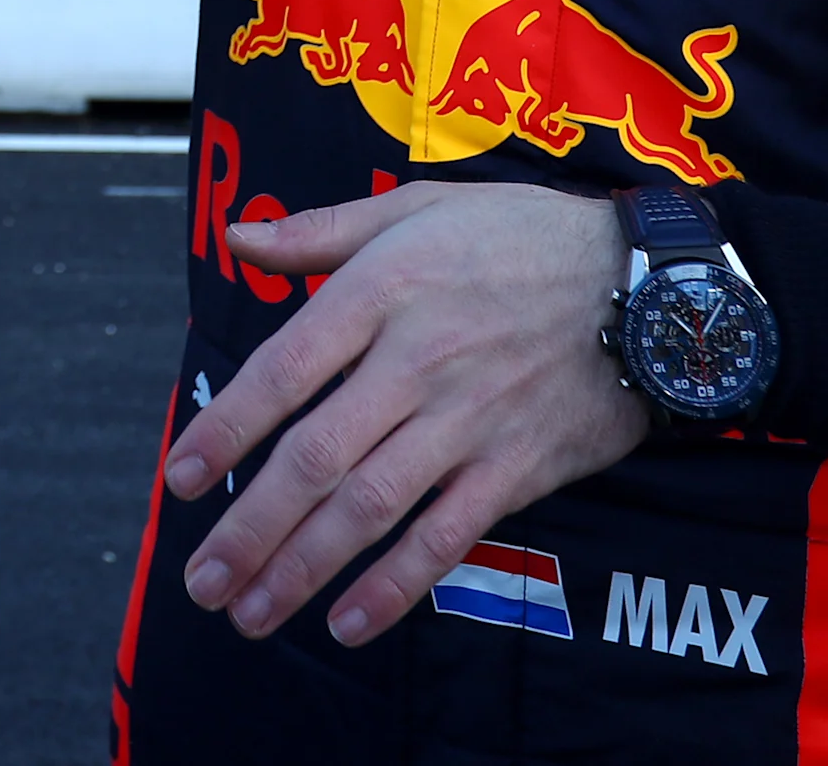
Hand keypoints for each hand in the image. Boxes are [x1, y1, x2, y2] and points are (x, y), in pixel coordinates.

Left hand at [167, 183, 642, 648]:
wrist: (649, 286)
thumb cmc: (519, 236)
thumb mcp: (416, 206)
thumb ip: (319, 232)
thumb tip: (235, 236)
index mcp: (380, 292)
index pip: (283, 371)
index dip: (226, 430)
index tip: (179, 478)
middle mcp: (416, 363)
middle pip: (316, 457)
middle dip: (250, 527)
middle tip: (201, 580)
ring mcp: (467, 422)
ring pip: (370, 506)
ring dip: (303, 567)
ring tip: (250, 615)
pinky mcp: (515, 469)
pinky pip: (447, 536)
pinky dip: (396, 584)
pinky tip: (348, 621)